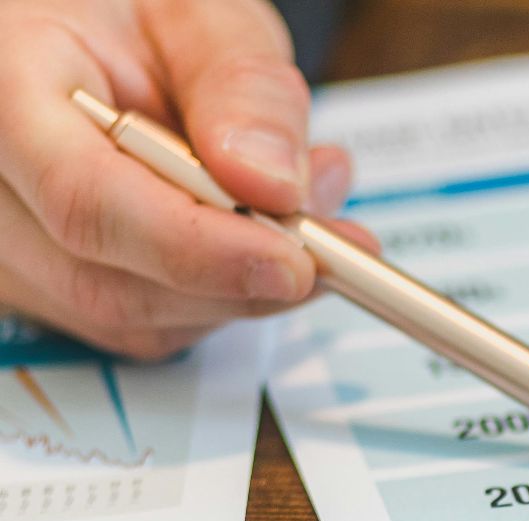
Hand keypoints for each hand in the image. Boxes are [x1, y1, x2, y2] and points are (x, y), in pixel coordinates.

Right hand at [0, 0, 376, 359]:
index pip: (85, 200)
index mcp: (2, 85)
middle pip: (106, 279)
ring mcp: (7, 242)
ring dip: (239, 289)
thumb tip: (274, 184)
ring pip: (129, 315)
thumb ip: (242, 88)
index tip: (293, 259)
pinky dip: (217, 295)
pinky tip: (256, 235)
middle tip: (334, 245)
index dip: (197, 248)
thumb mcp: (199, 13)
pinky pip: (139, 321)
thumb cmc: (123, 12)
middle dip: (239, 280)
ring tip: (303, 214)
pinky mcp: (42, 280)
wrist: (85, 30)